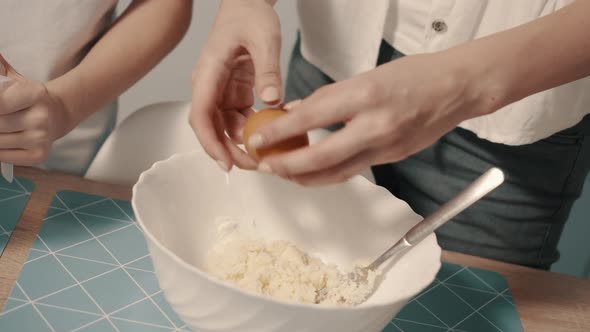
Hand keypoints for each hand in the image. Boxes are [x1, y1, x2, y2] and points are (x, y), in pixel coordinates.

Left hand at [0, 56, 69, 165]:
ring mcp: (41, 138)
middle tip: (3, 117)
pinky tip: (6, 139)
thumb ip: (0, 70)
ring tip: (4, 127)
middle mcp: (41, 117)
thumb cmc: (27, 97)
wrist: (57, 114)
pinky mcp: (39, 155)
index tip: (0, 106)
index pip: (0, 104)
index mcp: (36, 93)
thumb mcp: (14, 79)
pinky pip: (3, 156)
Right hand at [190, 0, 280, 170]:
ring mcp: (220, 91)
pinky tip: (270, 136)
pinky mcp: (233, 93)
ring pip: (225, 127)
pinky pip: (239, 119)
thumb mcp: (265, 38)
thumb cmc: (250, 15)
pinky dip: (253, 130)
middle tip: (253, 166)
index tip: (226, 163)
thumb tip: (273, 101)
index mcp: (209, 72)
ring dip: (242, 144)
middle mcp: (209, 85)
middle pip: (210, 127)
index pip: (201, 114)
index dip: (211, 143)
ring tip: (264, 157)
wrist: (247, 4)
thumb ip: (268, 69)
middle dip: (227, 151)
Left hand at [248, 52, 498, 185]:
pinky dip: (329, 174)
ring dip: (305, 177)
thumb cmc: (416, 75)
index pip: (311, 117)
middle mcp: (375, 125)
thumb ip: (330, 96)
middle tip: (266, 165)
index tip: (260, 138)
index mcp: (366, 95)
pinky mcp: (392, 158)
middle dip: (287, 165)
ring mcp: (386, 146)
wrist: (458, 89)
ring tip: (284, 174)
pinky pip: (353, 171)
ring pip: (336, 173)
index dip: (280, 131)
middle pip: (320, 157)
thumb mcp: (367, 74)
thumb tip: (297, 110)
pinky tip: (313, 172)